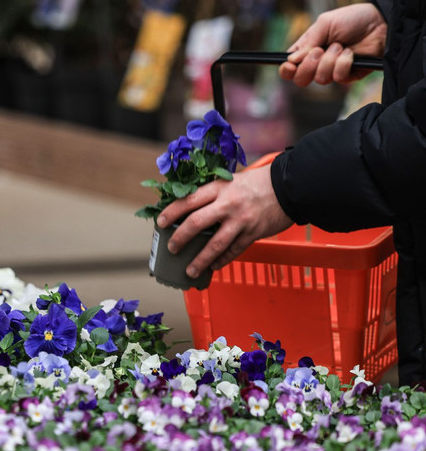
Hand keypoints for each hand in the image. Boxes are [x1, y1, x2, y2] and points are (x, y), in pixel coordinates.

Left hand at [157, 164, 292, 277]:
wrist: (288, 186)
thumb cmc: (256, 183)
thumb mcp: (230, 181)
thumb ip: (212, 193)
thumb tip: (188, 208)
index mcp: (218, 188)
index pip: (189, 200)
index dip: (172, 212)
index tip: (161, 222)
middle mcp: (227, 204)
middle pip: (197, 223)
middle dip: (180, 238)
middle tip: (171, 248)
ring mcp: (241, 221)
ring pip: (215, 244)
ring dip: (200, 259)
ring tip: (189, 270)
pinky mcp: (253, 233)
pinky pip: (234, 250)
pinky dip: (222, 260)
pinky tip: (214, 267)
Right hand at [279, 3, 385, 86]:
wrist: (380, 23)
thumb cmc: (352, 19)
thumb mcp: (325, 23)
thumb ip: (308, 41)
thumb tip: (292, 60)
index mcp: (307, 50)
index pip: (289, 67)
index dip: (286, 70)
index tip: (290, 65)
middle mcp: (317, 63)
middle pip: (300, 79)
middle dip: (308, 66)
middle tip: (319, 51)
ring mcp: (332, 70)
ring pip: (319, 80)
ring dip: (329, 61)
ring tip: (341, 46)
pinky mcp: (348, 76)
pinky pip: (337, 78)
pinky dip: (343, 64)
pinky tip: (350, 54)